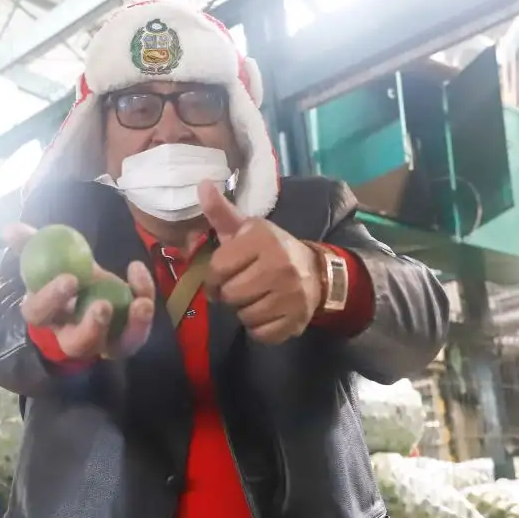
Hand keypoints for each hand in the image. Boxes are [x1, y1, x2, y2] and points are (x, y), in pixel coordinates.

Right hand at [6, 224, 156, 359]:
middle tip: (103, 305)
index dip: (52, 299)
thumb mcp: (47, 258)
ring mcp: (102, 343)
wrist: (89, 290)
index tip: (70, 278)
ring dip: (131, 327)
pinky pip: (138, 333)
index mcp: (45, 315)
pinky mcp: (125, 342)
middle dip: (91, 327)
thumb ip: (29, 244)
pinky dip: (145, 308)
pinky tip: (142, 280)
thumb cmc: (65, 275)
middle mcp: (71, 337)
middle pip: (77, 344)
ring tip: (141, 304)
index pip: (40, 314)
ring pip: (115, 347)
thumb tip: (9, 228)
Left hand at [199, 182, 324, 344]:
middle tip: (240, 287)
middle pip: (231, 295)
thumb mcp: (247, 229)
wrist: (317, 273)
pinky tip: (266, 312)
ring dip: (243, 311)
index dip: (213, 277)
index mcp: (263, 240)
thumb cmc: (271, 251)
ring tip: (254, 298)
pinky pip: (261, 333)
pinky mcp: (297, 319)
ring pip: (245, 316)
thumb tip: (201, 184)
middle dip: (229, 294)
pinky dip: (258, 328)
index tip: (221, 277)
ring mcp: (291, 294)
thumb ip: (221, 212)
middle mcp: (280, 265)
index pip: (219, 268)